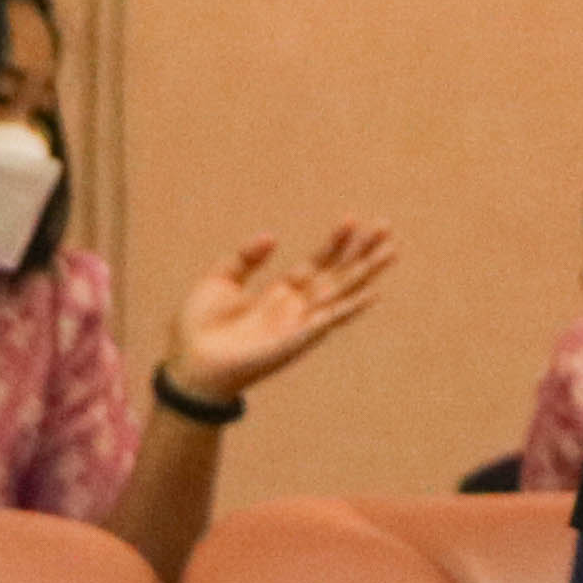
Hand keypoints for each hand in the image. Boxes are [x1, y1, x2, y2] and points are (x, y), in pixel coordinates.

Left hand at [171, 222, 404, 400]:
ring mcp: (300, 323)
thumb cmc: (200, 328)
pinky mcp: (297, 339)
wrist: (190, 364)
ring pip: (341, 291)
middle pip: (338, 273)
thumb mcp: (220, 279)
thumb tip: (273, 236)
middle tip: (386, 227)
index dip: (334, 241)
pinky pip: (329, 320)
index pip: (316, 262)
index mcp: (280, 292)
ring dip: (367, 272)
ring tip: (392, 250)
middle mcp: (296, 306)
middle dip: (362, 251)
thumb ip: (247, 257)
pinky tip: (372, 293)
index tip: (352, 218)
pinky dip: (350, 306)